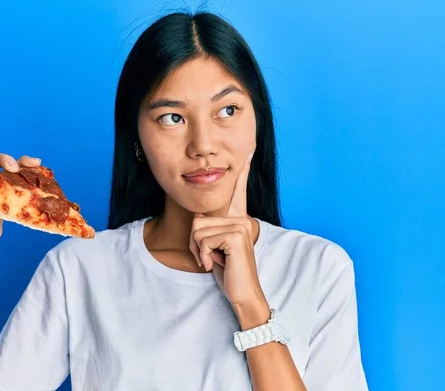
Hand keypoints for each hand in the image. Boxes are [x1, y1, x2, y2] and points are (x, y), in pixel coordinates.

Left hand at [189, 150, 266, 308]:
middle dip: (195, 243)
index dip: (243, 170)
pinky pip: (202, 239)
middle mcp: (241, 217)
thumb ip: (210, 230)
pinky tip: (217, 263)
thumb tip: (198, 220)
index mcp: (238, 218)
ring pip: (197, 229)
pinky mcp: (236, 235)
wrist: (242, 294)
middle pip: (198, 219)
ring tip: (214, 260)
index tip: (249, 150)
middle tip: (210, 256)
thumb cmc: (228, 272)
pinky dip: (203, 256)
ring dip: (198, 250)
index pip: (238, 190)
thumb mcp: (215, 247)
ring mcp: (240, 225)